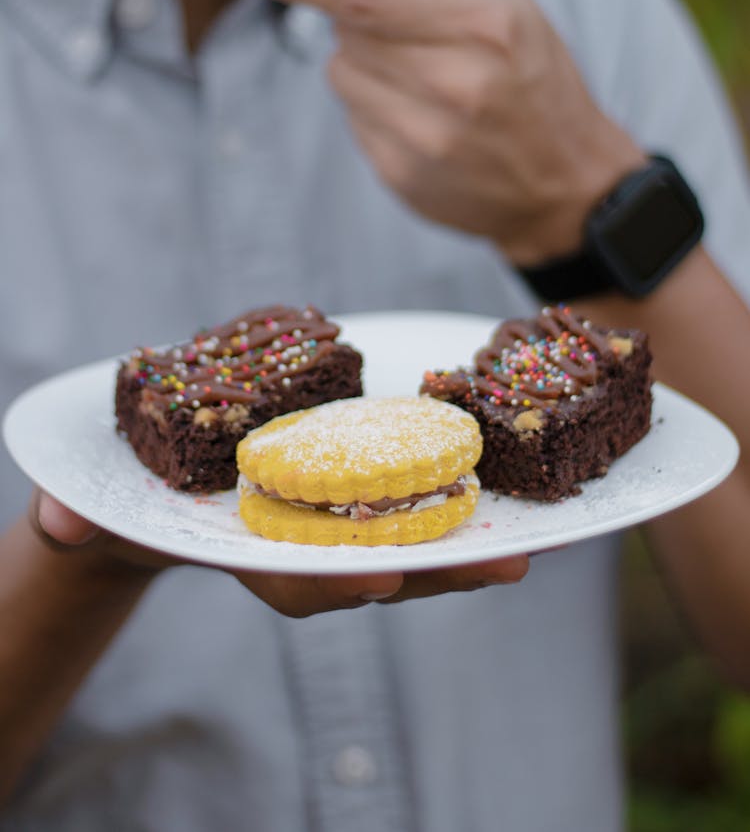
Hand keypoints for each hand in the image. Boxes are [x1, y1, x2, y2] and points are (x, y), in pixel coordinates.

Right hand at [30, 491, 528, 617]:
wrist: (158, 495)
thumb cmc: (130, 504)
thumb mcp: (100, 505)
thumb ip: (80, 512)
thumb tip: (56, 521)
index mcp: (245, 558)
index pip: (294, 582)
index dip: (336, 584)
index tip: (383, 585)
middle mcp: (296, 554)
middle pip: (374, 573)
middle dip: (438, 571)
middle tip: (508, 566)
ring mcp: (326, 534)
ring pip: (400, 548)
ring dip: (462, 545)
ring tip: (530, 542)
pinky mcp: (346, 502)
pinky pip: (400, 511)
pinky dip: (446, 507)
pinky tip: (495, 493)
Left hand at [231, 0, 644, 264]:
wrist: (565, 183)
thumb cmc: (539, 76)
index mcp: (479, 25)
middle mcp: (451, 84)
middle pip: (345, 36)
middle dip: (354, 21)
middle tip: (402, 29)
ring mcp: (424, 137)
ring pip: (342, 77)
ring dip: (362, 64)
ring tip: (420, 75)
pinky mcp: (402, 176)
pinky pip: (354, 121)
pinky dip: (373, 107)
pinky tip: (421, 115)